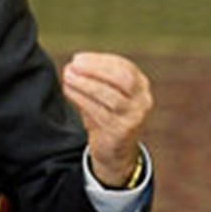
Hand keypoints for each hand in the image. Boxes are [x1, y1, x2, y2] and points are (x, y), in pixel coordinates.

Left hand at [60, 51, 152, 186]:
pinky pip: (99, 112)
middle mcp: (143, 100)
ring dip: (85, 84)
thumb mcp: (107, 94)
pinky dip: (81, 99)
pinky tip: (69, 91)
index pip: (124, 67)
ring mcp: (134, 117)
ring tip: (67, 77)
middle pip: (123, 79)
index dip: (100, 61)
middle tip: (73, 65)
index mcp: (141, 85)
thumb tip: (73, 66)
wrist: (115, 152)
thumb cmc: (107, 115)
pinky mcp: (121, 132)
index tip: (78, 58)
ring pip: (110, 96)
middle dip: (96, 69)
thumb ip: (96, 78)